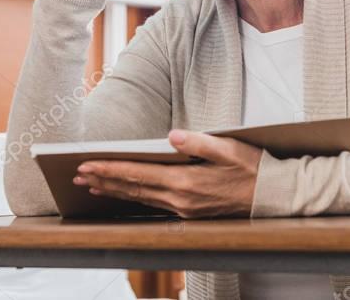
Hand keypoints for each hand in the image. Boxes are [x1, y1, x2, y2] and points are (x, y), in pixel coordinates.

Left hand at [73, 130, 263, 218]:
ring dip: (114, 191)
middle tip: (77, 175)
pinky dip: (133, 198)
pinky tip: (125, 195)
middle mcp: (180, 199)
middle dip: (103, 181)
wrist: (272, 198)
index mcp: (186, 181)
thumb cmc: (253, 168)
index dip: (110, 169)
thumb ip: (199, 142)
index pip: (138, 173)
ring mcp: (184, 209)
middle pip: (133, 189)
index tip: (86, 165)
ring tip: (92, 185)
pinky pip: (153, 205)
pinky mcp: (189, 214)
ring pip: (140, 199)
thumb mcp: (230, 148)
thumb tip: (172, 136)